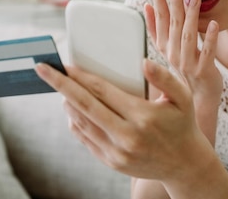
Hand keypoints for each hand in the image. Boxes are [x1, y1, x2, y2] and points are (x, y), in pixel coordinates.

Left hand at [34, 56, 213, 182]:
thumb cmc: (182, 124)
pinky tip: (71, 108)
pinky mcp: (112, 162)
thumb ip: (165, 77)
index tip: (65, 64)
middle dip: (60, 85)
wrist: (185, 164)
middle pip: (84, 106)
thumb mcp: (182, 97)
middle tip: (42, 69)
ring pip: (81, 123)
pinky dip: (74, 122)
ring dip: (66, 102)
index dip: (81, 76)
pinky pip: (85, 139)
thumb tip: (143, 62)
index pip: (103, 92)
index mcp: (143, 116)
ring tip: (58, 86)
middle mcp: (127, 136)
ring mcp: (117, 152)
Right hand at [144, 0, 222, 141]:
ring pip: (188, 37)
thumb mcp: (167, 50)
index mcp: (165, 48)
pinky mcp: (204, 71)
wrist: (197, 102)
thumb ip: (157, 28)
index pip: (160, 21)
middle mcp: (173, 56)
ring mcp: (188, 64)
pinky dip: (209, 39)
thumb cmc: (183, 71)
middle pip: (173, 26)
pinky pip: (207, 53)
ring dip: (191, 17)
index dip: (158, 1)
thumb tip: (148, 6)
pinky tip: (213, 24)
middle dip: (173, 4)